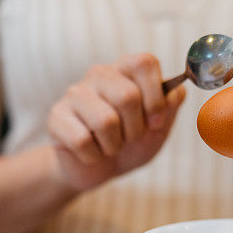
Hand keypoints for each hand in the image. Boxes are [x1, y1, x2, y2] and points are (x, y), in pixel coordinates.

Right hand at [47, 53, 185, 190]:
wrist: (99, 170)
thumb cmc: (130, 143)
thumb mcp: (158, 127)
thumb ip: (171, 105)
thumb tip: (176, 92)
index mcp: (126, 70)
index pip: (145, 63)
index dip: (155, 97)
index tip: (155, 121)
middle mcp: (100, 74)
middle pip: (127, 96)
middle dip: (135, 129)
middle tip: (129, 138)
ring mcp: (75, 93)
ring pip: (105, 121)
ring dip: (114, 145)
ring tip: (110, 146)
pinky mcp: (56, 115)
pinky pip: (82, 140)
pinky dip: (94, 156)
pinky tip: (91, 153)